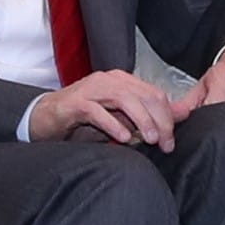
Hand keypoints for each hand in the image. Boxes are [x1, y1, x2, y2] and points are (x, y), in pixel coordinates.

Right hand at [23, 70, 182, 148]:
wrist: (44, 118)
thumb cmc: (82, 120)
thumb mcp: (118, 118)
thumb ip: (145, 116)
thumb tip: (179, 116)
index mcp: (122, 81)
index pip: (154, 94)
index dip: (167, 117)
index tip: (170, 141)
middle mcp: (109, 80)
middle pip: (144, 95)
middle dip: (159, 121)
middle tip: (164, 144)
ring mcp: (91, 89)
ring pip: (125, 100)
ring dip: (142, 120)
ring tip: (150, 140)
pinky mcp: (75, 103)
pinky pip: (98, 111)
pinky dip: (113, 124)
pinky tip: (123, 138)